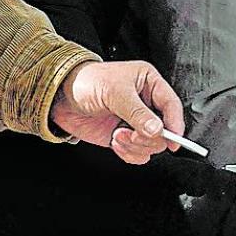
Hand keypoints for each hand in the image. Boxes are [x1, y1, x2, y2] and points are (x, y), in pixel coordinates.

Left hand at [49, 60, 184, 164]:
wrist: (60, 96)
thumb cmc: (87, 82)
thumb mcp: (115, 92)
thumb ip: (138, 113)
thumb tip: (157, 130)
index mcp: (149, 84)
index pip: (171, 105)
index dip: (175, 124)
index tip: (174, 141)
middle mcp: (145, 104)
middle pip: (164, 130)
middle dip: (148, 137)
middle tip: (132, 134)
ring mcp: (135, 122)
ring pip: (152, 145)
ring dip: (135, 146)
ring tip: (118, 136)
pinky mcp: (124, 137)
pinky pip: (137, 154)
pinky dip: (128, 153)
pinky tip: (115, 142)